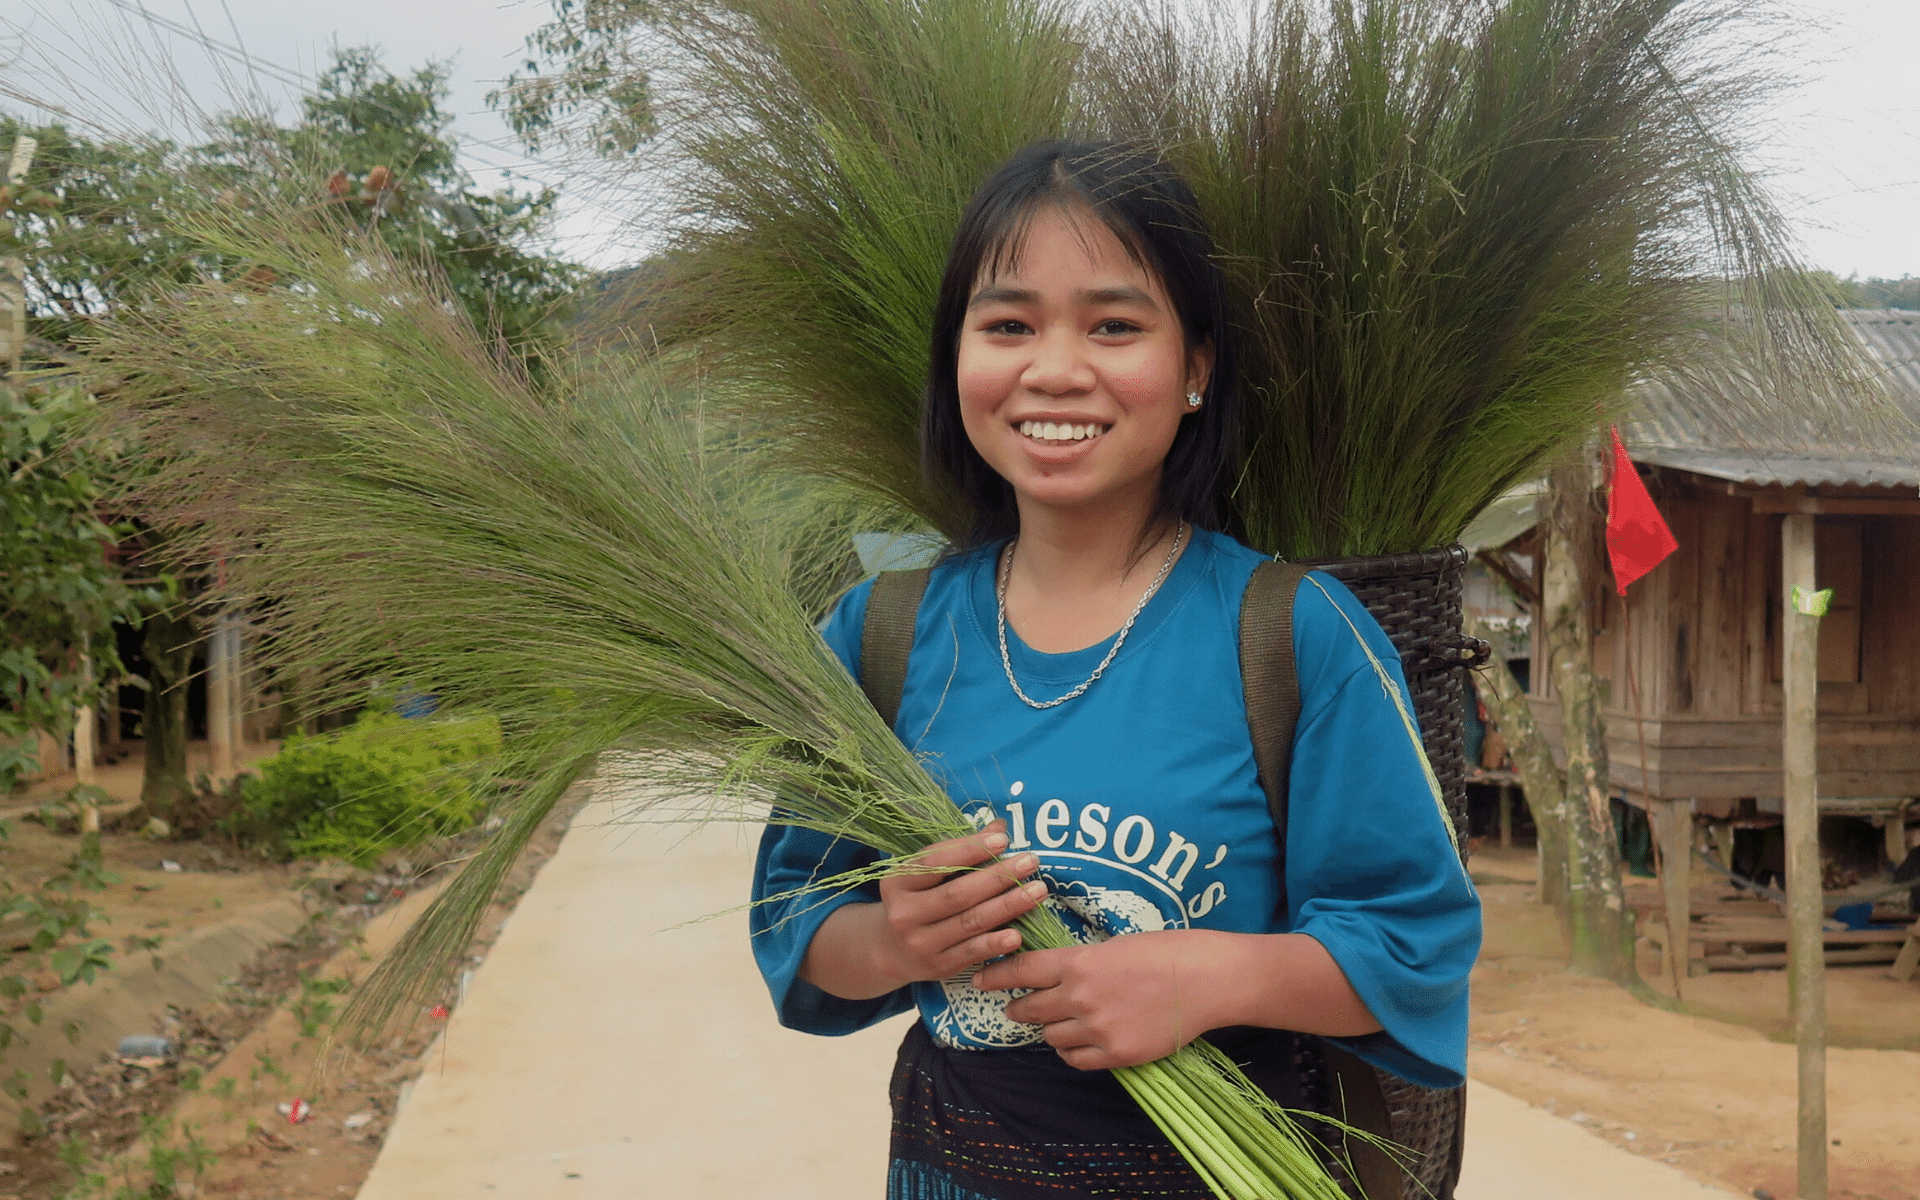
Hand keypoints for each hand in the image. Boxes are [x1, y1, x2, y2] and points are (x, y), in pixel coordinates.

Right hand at [799, 820, 1046, 999]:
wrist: (892, 949)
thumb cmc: (919, 897)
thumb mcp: (928, 872)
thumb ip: (961, 850)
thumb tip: (998, 826)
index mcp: (898, 881)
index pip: (935, 862)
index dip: (970, 849)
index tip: (1003, 839)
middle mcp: (904, 913)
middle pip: (957, 894)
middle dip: (998, 877)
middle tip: (1030, 861)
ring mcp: (920, 943)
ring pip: (969, 922)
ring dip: (1007, 906)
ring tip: (1038, 890)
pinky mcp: (938, 966)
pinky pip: (971, 953)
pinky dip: (994, 944)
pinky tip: (1018, 934)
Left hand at [973, 930, 1225, 1069]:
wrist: (1207, 980)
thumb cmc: (1166, 952)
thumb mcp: (1115, 945)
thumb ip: (1082, 961)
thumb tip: (1058, 971)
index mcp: (1078, 962)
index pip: (1022, 970)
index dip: (996, 976)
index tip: (979, 979)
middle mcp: (1080, 997)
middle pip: (1030, 1009)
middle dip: (1019, 1008)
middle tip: (1016, 1008)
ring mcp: (1097, 1029)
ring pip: (1051, 1037)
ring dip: (1049, 1029)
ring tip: (1058, 1022)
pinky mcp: (1116, 1054)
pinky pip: (1075, 1059)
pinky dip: (1071, 1051)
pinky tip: (1079, 1041)